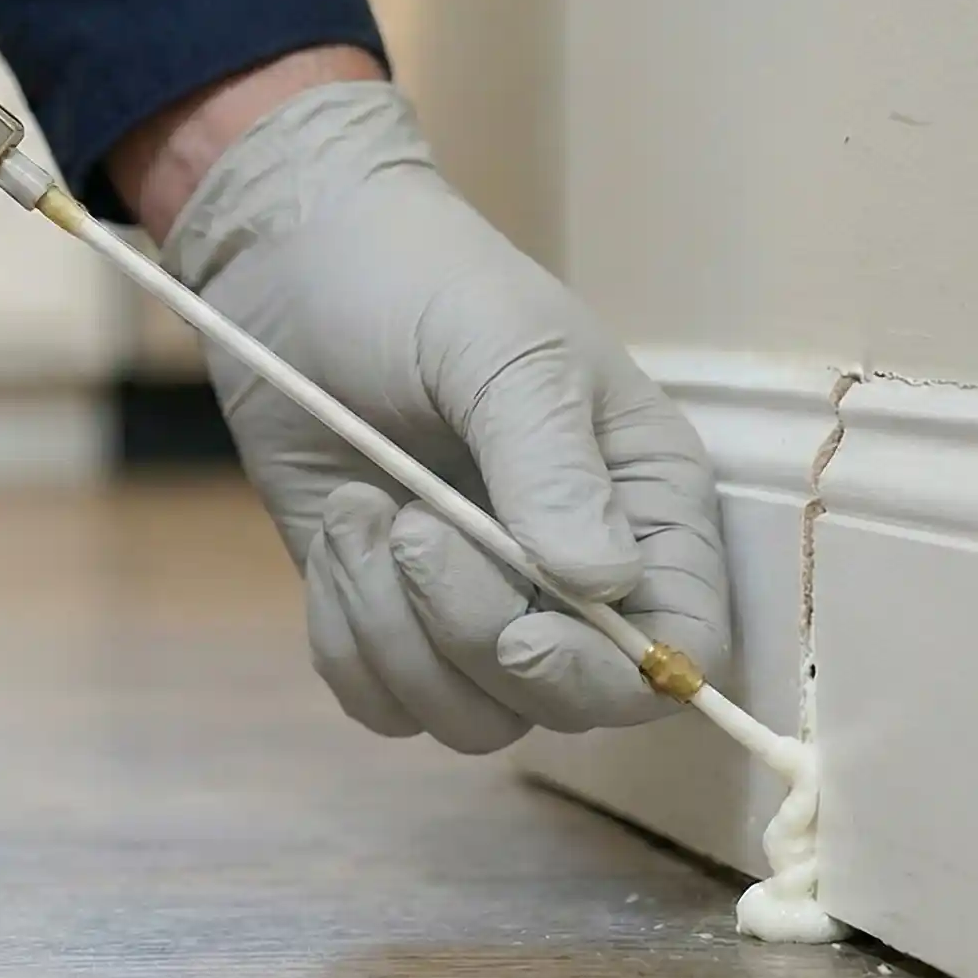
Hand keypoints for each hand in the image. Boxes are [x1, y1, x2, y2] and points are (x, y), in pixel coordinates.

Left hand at [152, 80, 726, 750]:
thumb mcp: (503, 349)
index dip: (608, 675)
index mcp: (646, 502)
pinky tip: (336, 536)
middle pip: (566, 702)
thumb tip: (601, 584)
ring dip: (394, 630)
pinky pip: (381, 700)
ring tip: (361, 511)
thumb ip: (552, 464)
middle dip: (472, 634)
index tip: (520, 632)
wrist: (295, 262)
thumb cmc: (422, 283)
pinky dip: (347, 638)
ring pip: (467, 715)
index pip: (682, 650)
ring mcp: (480, 601)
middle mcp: (577, 572)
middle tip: (408, 527)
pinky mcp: (389, 614)